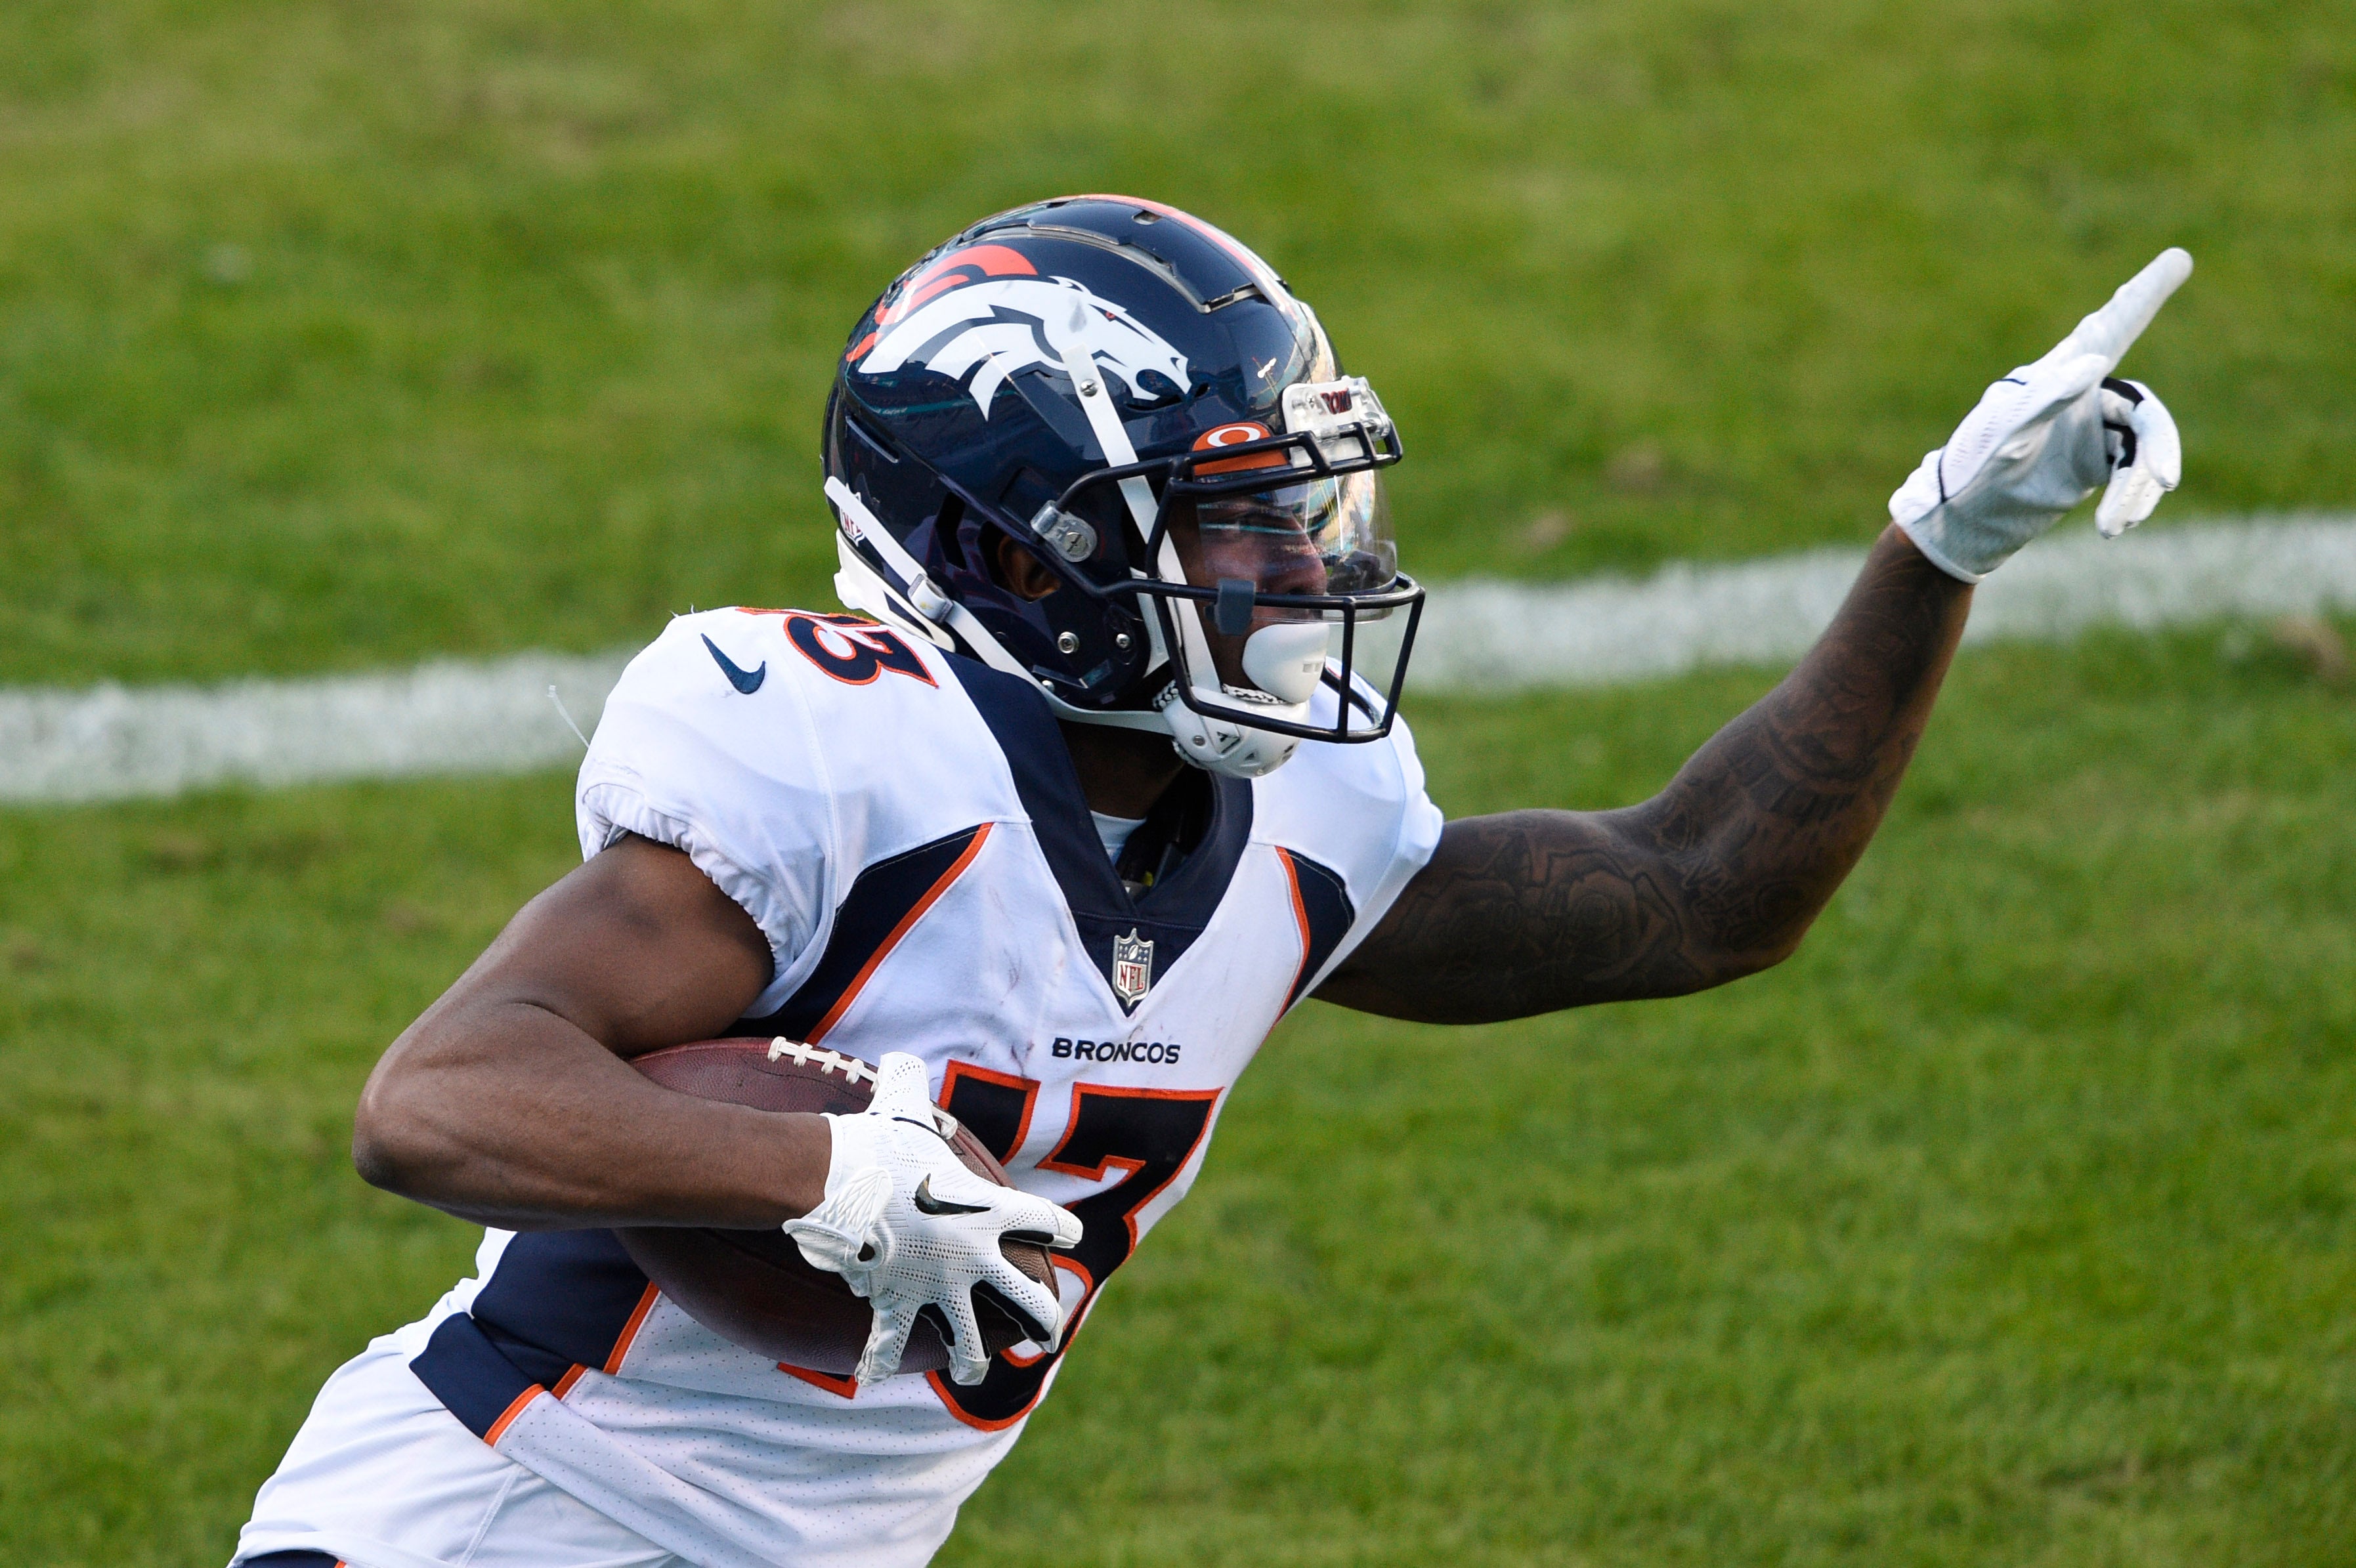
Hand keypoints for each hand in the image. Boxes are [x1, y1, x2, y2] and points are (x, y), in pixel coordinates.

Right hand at [782, 1052, 1082, 1384]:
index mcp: (990, 1210)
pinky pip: (888, 1344)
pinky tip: (873, 1375)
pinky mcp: (893, 1304)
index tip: (1070, 1238)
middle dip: (1044, 1320)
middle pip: (1028, 1300)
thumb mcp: (901, 1103)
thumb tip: (898, 1056)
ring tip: (973, 1371)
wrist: (834, 1182)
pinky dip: (877, 1361)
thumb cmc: (875, 1140)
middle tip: (1050, 1333)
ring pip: (968, 1340)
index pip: (1046, 1222)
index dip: (1060, 1229)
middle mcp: (973, 1256)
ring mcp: (935, 1287)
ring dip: (971, 1359)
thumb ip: (910, 1082)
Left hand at [1892, 249, 2189, 581]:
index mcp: (2058, 374)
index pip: (2111, 326)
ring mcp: (2092, 430)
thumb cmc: (1973, 469)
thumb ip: (2045, 398)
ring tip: (2119, 522)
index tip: (2179, 257)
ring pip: (2144, 446)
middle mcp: (2083, 396)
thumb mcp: (2004, 434)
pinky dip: (2131, 497)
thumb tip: (2095, 362)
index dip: (2145, 294)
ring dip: (2142, 483)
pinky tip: (2114, 526)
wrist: (1960, 521)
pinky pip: (2132, 473)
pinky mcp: (2094, 463)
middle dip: (2159, 445)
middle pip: (2143, 409)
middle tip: (2164, 479)